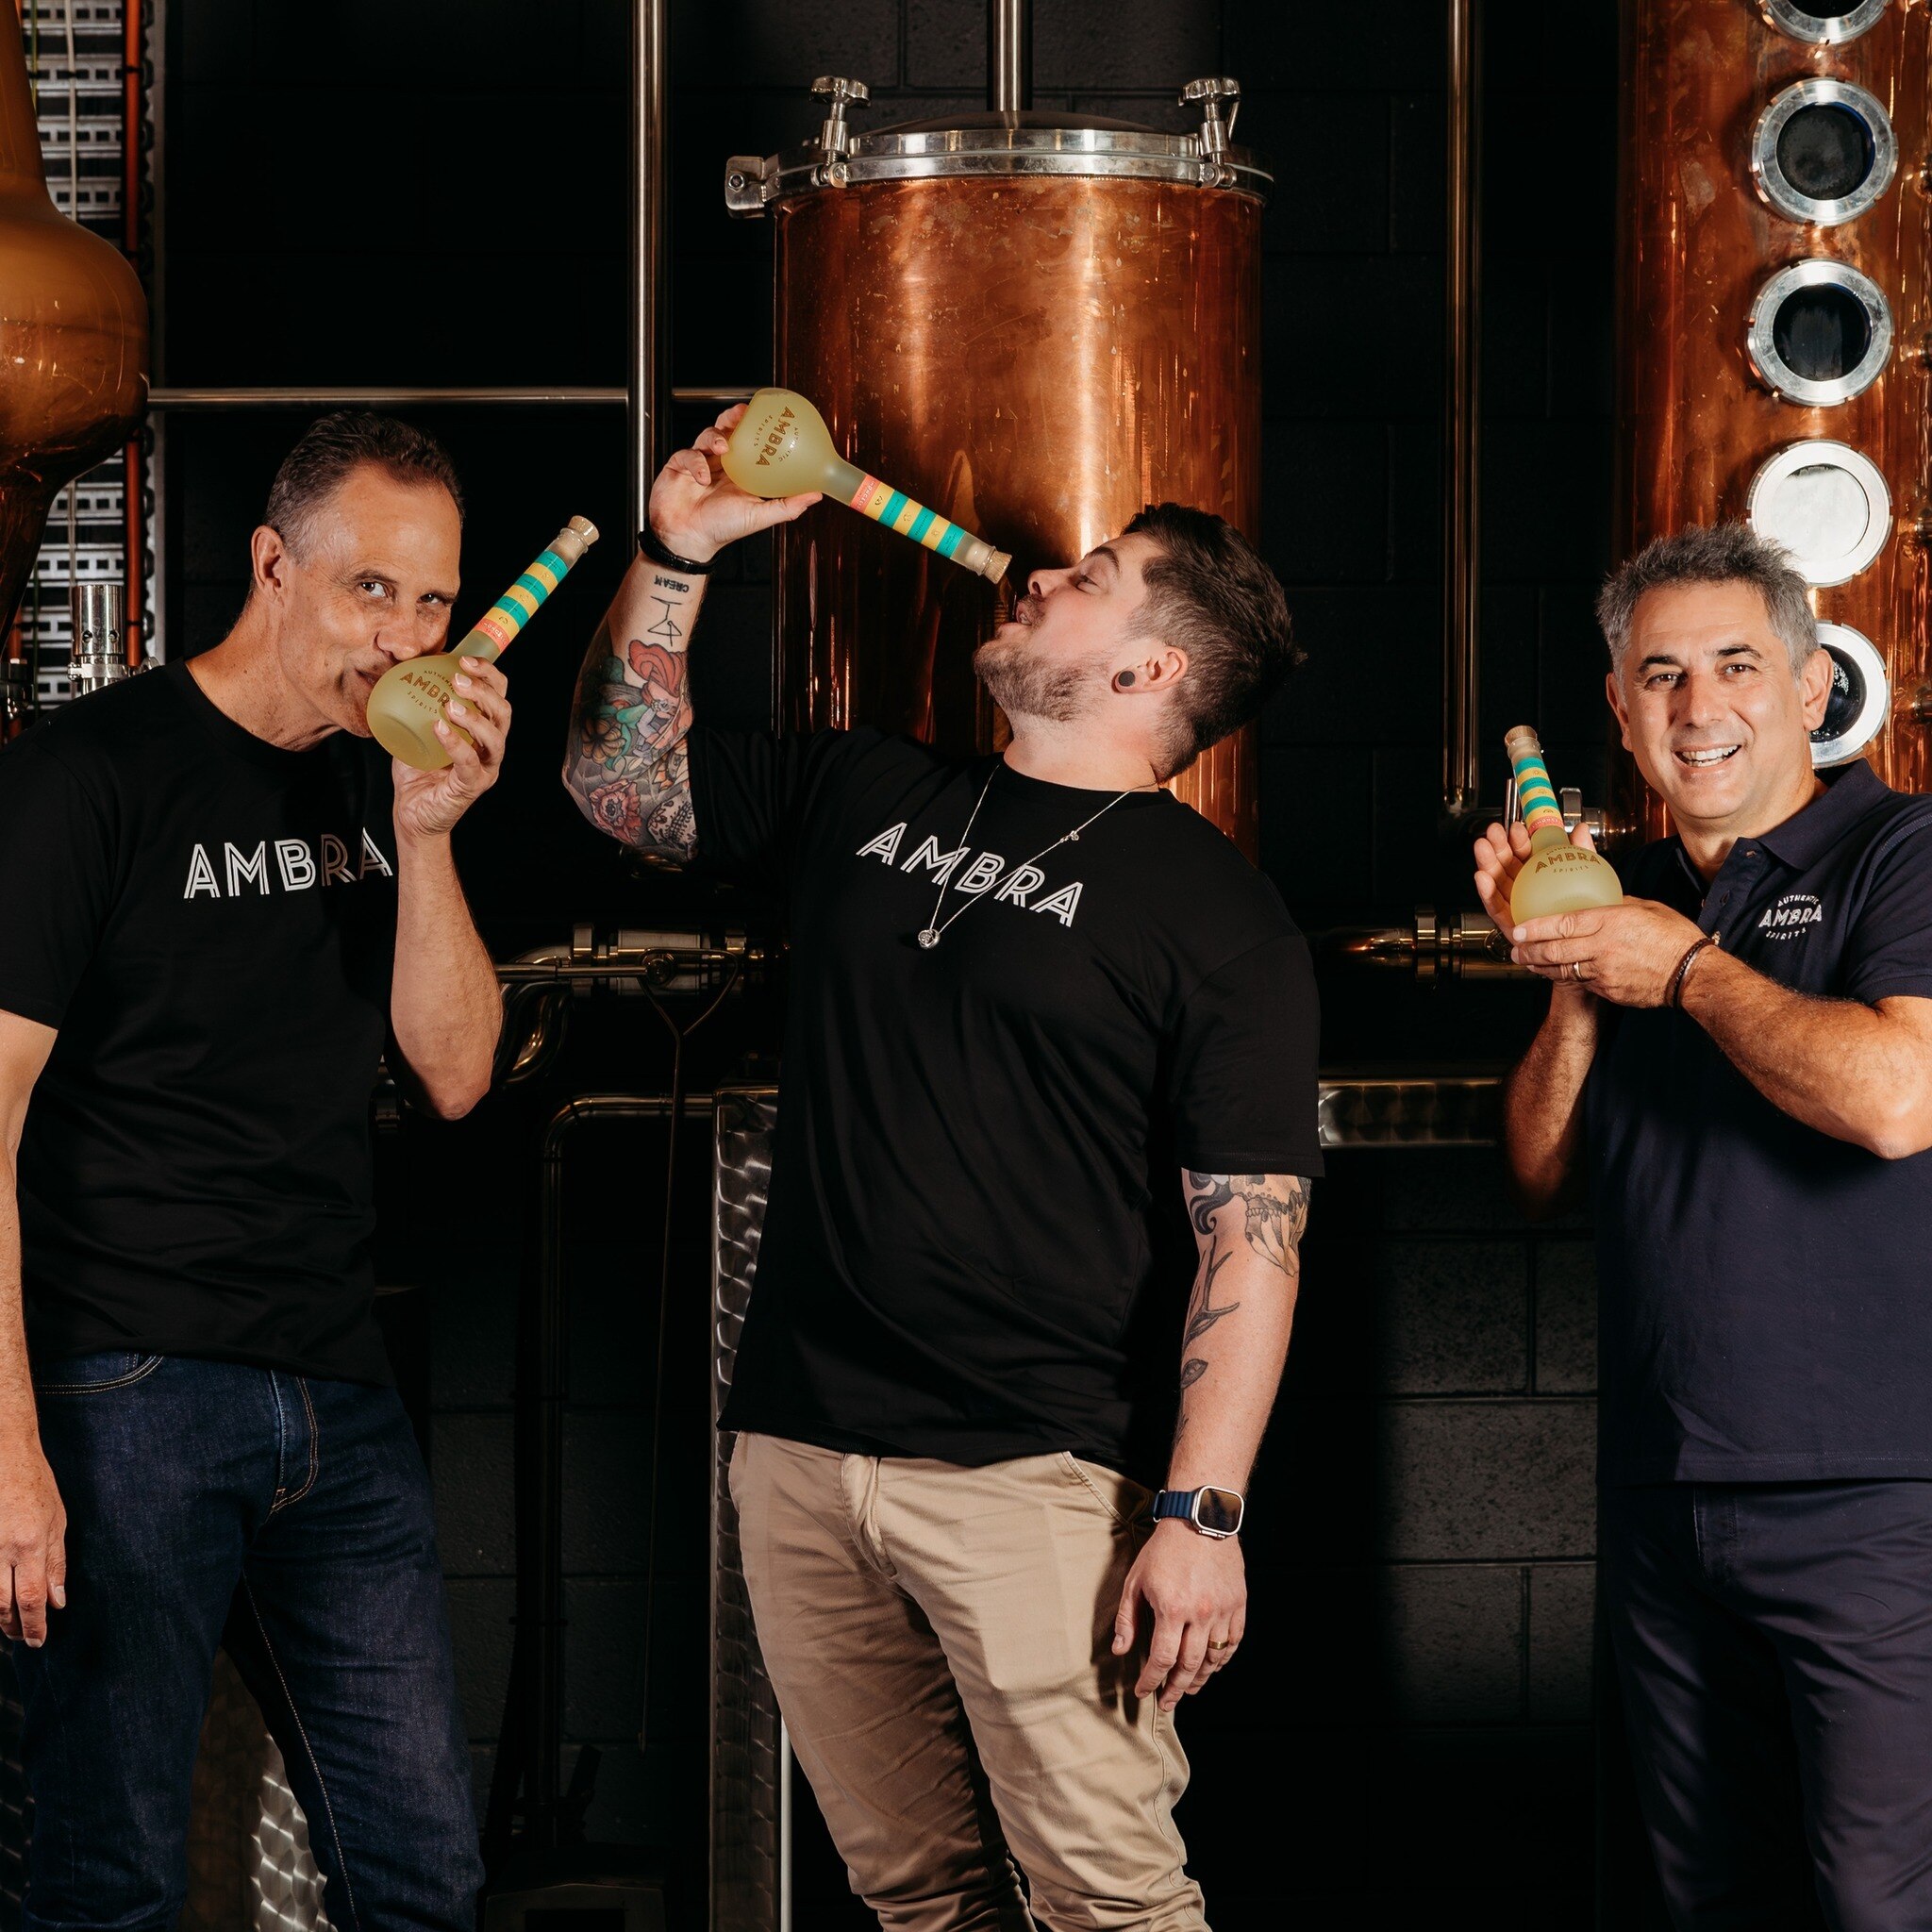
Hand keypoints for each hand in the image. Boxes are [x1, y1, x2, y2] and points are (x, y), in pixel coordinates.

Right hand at [0, 1434, 65, 1646]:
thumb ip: (56, 1563)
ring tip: (9, 1626)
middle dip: (13, 1627)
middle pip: (2, 1604)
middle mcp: (1, 1550)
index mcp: (29, 1544)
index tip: (38, 1642)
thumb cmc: (35, 1485)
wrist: (4, 1454)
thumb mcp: (57, 1520)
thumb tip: (58, 1601)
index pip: (31, 1599)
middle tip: (22, 1638)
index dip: (34, 1625)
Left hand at [393, 657, 509, 840]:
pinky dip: (456, 744)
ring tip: (450, 704)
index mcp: (482, 729)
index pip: (498, 695)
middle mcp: (490, 747)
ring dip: (475, 717)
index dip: (488, 674)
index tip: (464, 659)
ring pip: (495, 737)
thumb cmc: (417, 772)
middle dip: (484, 691)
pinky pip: (470, 763)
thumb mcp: (415, 728)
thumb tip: (398, 667)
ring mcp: (485, 767)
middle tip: (458, 679)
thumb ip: (414, 703)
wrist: (412, 813)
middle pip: (503, 712)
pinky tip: (440, 728)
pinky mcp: (472, 786)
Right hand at [649, 404, 819, 562]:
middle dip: (732, 417)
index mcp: (739, 470)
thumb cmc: (722, 529)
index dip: (755, 425)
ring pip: (706, 436)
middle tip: (741, 414)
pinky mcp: (679, 466)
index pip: (748, 440)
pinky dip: (696, 463)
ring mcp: (699, 462)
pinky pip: (687, 455)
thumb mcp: (759, 516)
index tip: (766, 414)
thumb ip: (787, 506)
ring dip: (714, 437)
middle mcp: (720, 463)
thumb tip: (816, 495)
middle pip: (726, 429)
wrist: (689, 540)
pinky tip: (702, 477)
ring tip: (723, 448)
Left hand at [1111, 1519, 1245, 1709]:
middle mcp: (1199, 1614)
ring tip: (1190, 1689)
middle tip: (1168, 1702)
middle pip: (1189, 1666)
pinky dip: (1223, 1658)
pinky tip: (1213, 1666)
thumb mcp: (1136, 1579)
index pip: (1161, 1659)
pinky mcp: (1238, 1603)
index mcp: (1171, 1609)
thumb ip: (1127, 1617)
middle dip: (1176, 1689)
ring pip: (1213, 1658)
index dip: (1151, 1680)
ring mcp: (1222, 1610)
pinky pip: (1233, 1641)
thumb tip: (1120, 1650)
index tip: (1143, 1691)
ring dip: (1200, 1679)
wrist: (1200, 1520)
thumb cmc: (1164, 1549)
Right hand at [1473, 816, 1601, 935]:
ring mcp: (1515, 906)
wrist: (1583, 948)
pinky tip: (1482, 878)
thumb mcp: (1585, 878)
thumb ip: (1581, 853)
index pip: (1525, 854)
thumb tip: (1580, 829)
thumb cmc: (1584, 915)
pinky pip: (1496, 907)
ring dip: (1486, 863)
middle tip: (1494, 832)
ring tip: (1483, 847)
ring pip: (1496, 882)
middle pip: (1506, 865)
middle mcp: (1524, 890)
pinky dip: (1486, 892)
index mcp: (1539, 876)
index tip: (1517, 827)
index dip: (1518, 840)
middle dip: (1497, 846)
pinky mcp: (1510, 924)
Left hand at [1508, 898, 1707, 1006]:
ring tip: (1527, 962)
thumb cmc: (1675, 938)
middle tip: (1514, 948)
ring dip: (1540, 966)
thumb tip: (1598, 900)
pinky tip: (1556, 973)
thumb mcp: (1646, 908)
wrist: (1694, 974)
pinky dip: (1565, 977)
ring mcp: (1604, 972)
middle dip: (1529, 950)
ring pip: (1562, 969)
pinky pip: (1581, 982)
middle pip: (1555, 950)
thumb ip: (1617, 903)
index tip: (1519, 928)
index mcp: (1611, 921)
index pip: (1563, 923)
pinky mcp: (1609, 990)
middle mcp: (1602, 948)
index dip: (1537, 927)